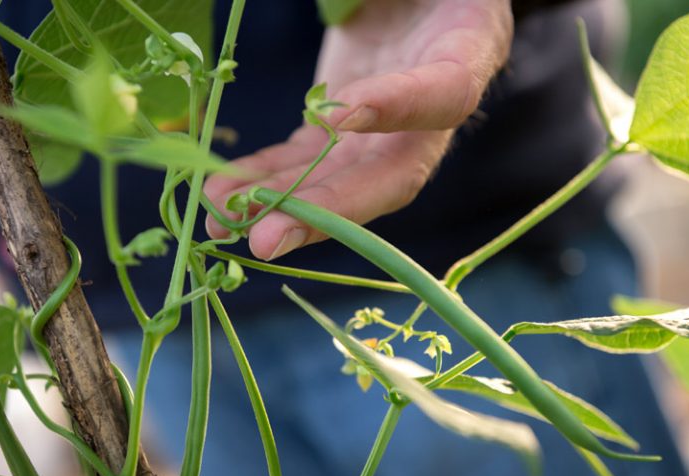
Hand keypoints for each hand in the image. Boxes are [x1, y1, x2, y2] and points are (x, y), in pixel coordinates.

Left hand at [205, 0, 512, 259]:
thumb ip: (378, 3)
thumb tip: (337, 94)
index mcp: (467, 47)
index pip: (448, 93)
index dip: (400, 110)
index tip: (341, 116)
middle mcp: (432, 108)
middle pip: (388, 175)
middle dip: (326, 212)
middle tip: (265, 240)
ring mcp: (385, 127)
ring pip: (340, 180)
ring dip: (281, 206)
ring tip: (220, 223)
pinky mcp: (343, 130)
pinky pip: (306, 160)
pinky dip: (265, 179)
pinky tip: (223, 194)